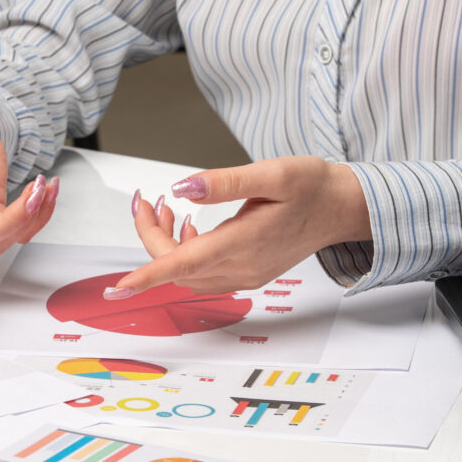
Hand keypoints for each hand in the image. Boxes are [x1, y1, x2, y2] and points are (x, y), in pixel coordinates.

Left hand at [107, 156, 369, 297]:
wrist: (343, 207)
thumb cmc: (312, 187)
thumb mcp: (271, 173)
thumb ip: (225, 182)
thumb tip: (183, 189)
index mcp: (243, 242)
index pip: (184, 264)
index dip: (148, 275)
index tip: (118, 288)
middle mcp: (242, 267)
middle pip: (178, 267)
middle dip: (152, 238)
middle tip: (147, 202)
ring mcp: (245, 274)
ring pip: (188, 273)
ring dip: (167, 247)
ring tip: (166, 209)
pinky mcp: (249, 272)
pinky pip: (204, 274)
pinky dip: (186, 254)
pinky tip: (190, 226)